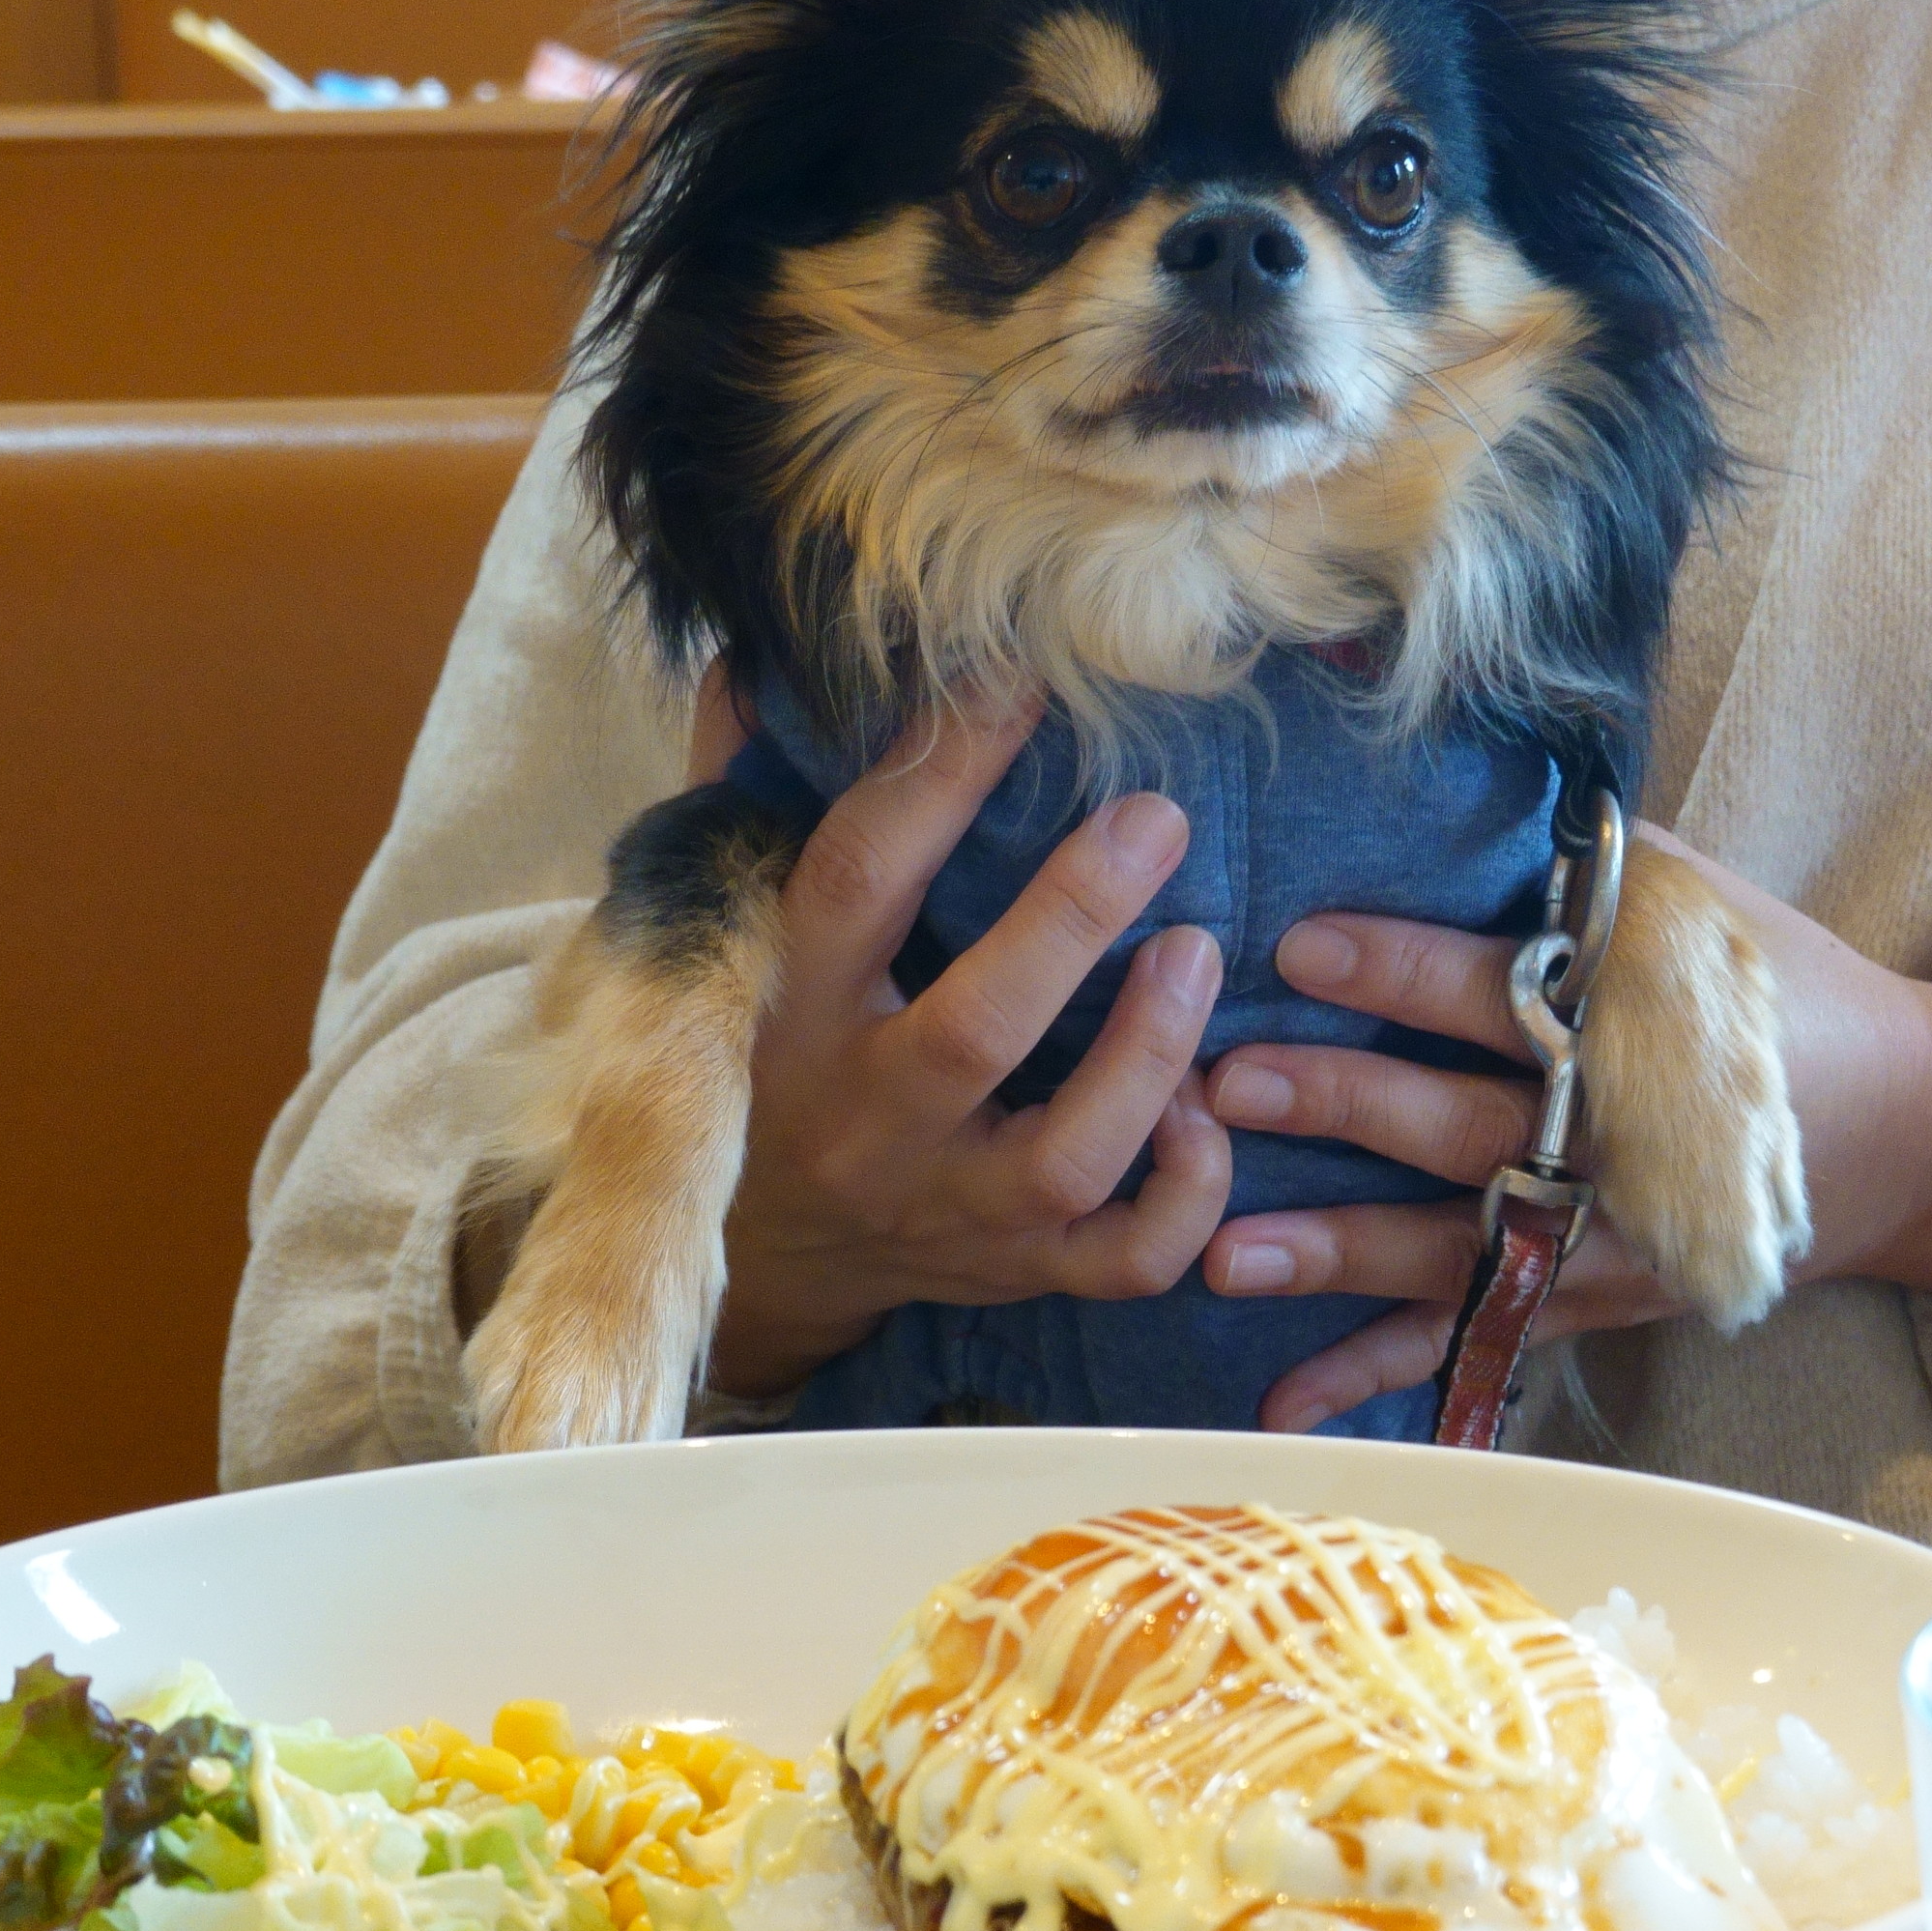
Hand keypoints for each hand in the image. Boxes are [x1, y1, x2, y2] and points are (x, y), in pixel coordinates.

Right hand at [685, 665, 1233, 1392]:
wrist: (746, 1258)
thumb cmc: (756, 1052)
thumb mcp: (723, 930)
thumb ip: (741, 801)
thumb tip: (755, 658)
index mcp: (788, 1009)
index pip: (856, 878)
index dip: (937, 774)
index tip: (1020, 681)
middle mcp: (864, 1118)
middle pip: (975, 1028)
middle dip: (1075, 918)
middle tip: (1157, 817)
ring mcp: (946, 1209)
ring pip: (1067, 1156)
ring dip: (1149, 1055)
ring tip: (1198, 951)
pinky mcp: (1013, 1272)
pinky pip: (1125, 1260)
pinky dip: (1188, 1195)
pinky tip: (1208, 1112)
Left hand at [1202, 824, 1931, 1430]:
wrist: (1908, 1132)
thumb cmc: (1780, 992)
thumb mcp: (1707, 906)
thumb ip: (1594, 868)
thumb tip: (1458, 796)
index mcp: (1638, 1025)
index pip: (1507, 992)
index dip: (1404, 972)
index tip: (1301, 947)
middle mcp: (1616, 1144)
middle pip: (1468, 1129)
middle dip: (1347, 1107)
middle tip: (1230, 1087)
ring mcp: (1602, 1241)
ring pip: (1457, 1250)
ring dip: (1338, 1256)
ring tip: (1222, 1256)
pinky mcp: (1589, 1302)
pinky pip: (1473, 1339)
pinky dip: (1380, 1376)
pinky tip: (1283, 1401)